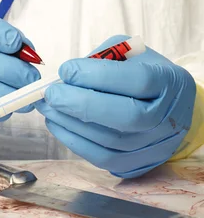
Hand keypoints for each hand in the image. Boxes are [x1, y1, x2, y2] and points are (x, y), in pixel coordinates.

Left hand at [37, 35, 195, 177]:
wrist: (168, 106)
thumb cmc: (142, 71)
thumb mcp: (127, 52)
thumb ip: (101, 59)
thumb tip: (67, 77)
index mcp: (169, 81)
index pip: (137, 80)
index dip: (98, 75)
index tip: (66, 70)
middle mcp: (167, 117)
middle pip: (127, 116)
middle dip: (81, 104)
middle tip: (51, 94)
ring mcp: (155, 146)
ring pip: (110, 141)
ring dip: (71, 124)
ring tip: (48, 107)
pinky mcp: (138, 164)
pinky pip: (102, 158)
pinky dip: (74, 141)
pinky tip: (57, 123)